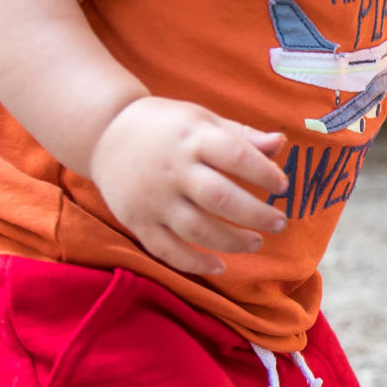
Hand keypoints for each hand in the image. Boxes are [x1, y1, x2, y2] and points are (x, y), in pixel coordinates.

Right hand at [88, 96, 288, 276]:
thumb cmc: (166, 127)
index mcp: (192, 138)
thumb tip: (281, 144)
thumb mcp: (203, 120)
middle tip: (279, 223)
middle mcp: (172, 169)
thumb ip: (242, 136)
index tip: (282, 185)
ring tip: (256, 242)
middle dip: (256, 215)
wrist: (104, 133)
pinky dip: (194, 264)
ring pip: (197, 230)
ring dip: (232, 242)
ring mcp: (153, 198)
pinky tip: (220, 266)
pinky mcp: (137, 221)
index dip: (264, 173)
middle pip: (220, 198)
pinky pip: (167, 249)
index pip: (235, 156)